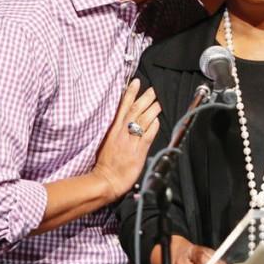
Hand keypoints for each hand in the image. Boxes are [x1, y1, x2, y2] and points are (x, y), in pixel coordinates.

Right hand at [92, 79, 161, 199]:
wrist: (105, 181)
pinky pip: (147, 135)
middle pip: (134, 110)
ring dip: (152, 109)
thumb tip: (125, 122)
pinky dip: (153, 126)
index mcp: (113, 130)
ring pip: (142, 120)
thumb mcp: (107, 143)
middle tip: (152, 89)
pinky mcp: (137, 151)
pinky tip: (157, 121)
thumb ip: (116, 132)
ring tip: (158, 102)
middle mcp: (121, 133)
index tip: (136, 82)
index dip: (130, 93)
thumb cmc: (106, 165)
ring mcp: (130, 141)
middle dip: (144, 97)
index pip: (122, 107)